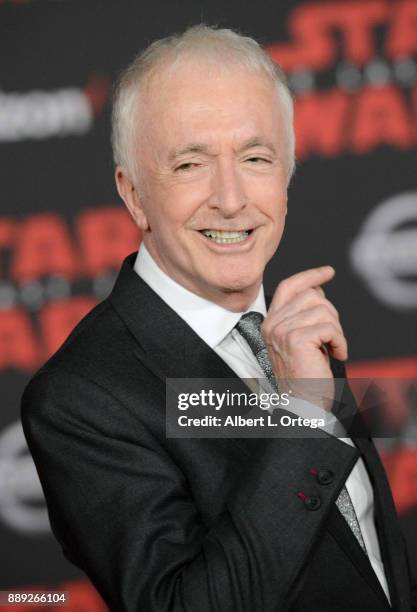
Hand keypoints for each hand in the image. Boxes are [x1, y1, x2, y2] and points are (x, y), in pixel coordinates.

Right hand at [261, 266, 347, 410]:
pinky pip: (331, 328)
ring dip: (336, 331)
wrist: (301, 403)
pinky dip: (340, 342)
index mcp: (271, 322)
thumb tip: (318, 291)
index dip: (310, 276)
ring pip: (324, 310)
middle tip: (330, 338)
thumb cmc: (304, 377)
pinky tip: (336, 354)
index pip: (289, 286)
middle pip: (312, 296)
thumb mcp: (298, 340)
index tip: (328, 272)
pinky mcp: (297, 339)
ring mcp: (282, 330)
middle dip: (331, 314)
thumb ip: (302, 316)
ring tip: (331, 348)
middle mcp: (273, 324)